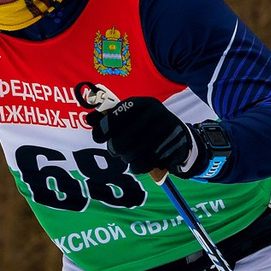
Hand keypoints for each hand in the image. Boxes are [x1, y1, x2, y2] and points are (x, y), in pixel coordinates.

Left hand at [84, 91, 228, 179]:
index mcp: (144, 103)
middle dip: (115, 148)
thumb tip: (88, 119)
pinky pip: (144, 164)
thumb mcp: (133, 117)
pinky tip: (139, 163)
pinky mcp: (170, 150)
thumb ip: (110, 118)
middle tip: (116, 150)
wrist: (181, 139)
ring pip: (131, 154)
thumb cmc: (149, 127)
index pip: (117, 115)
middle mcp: (156, 115)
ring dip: (126, 158)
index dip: (103, 128)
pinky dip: (137, 167)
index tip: (98, 137)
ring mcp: (165, 133)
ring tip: (127, 156)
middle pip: (122, 140)